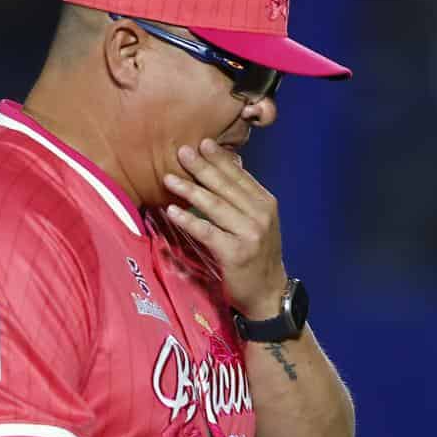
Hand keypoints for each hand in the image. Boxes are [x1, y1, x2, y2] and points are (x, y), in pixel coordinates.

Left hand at [163, 139, 288, 320]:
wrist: (268, 293)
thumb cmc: (257, 255)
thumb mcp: (258, 222)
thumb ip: (243, 197)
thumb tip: (226, 166)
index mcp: (265, 203)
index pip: (239, 176)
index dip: (219, 159)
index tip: (202, 143)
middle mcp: (260, 215)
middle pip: (225, 187)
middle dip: (202, 168)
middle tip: (182, 151)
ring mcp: (249, 234)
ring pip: (215, 206)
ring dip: (190, 190)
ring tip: (168, 177)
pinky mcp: (235, 253)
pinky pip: (207, 232)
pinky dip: (189, 221)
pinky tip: (173, 211)